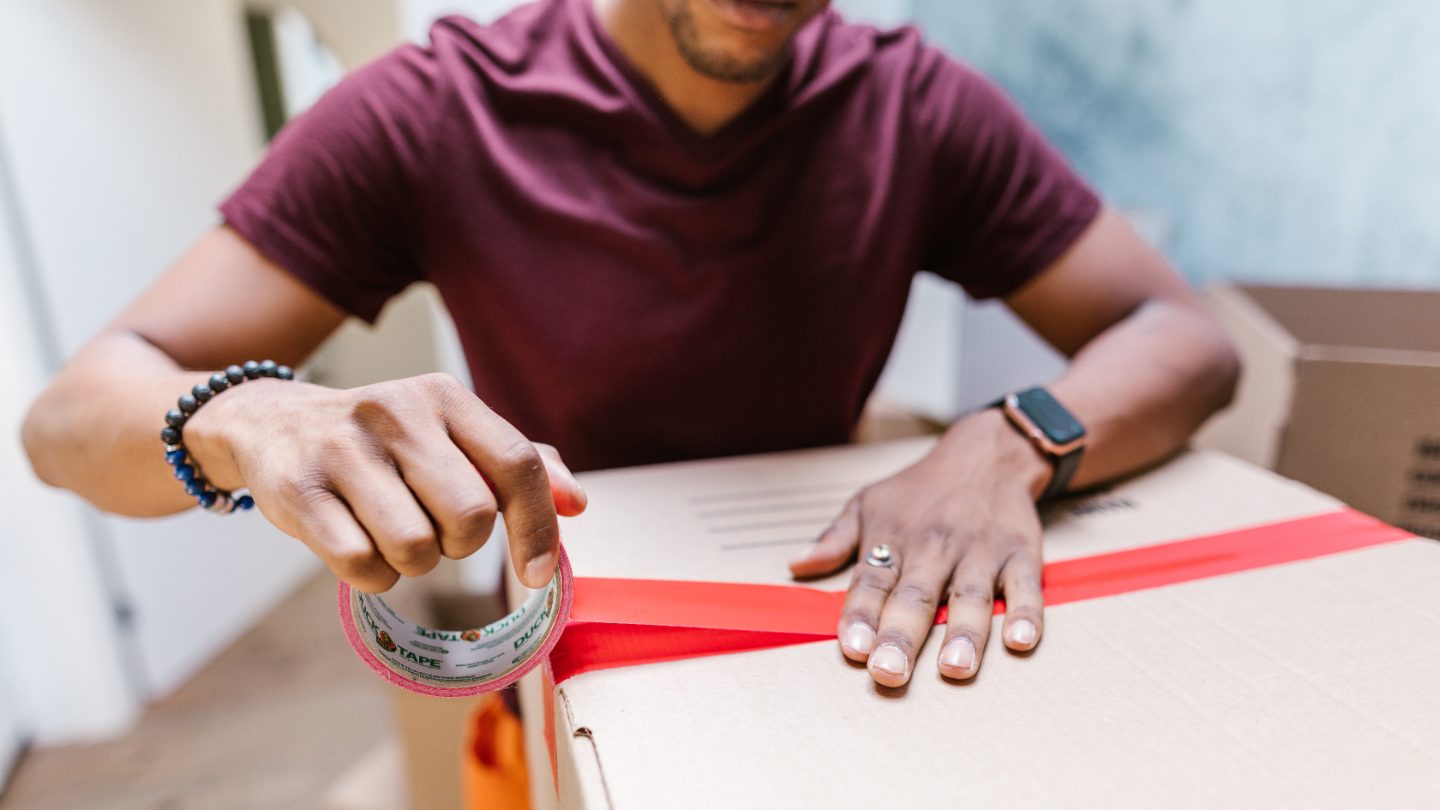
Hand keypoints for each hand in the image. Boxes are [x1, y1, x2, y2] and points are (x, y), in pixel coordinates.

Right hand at [184, 372, 585, 591]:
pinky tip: (354, 543)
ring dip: (410, 562)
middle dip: (460, 544)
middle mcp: (396, 412)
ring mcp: (343, 449)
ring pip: (416, 549)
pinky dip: (370, 576)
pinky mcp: (298, 490)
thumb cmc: (381, 443)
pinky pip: (362, 566)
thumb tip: (577, 503)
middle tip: (433, 530)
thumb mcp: (447, 434)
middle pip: (471, 517)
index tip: (538, 574)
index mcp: (444, 396)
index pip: (517, 463)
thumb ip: (515, 464)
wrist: (269, 423)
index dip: (538, 527)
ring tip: (387, 532)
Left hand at [789, 410, 1051, 686]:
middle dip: (902, 636)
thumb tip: (796, 566)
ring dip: (964, 633)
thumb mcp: (868, 502)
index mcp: (893, 540)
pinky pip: (1025, 586)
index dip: (860, 615)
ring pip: (970, 596)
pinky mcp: (1021, 553)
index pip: (871, 582)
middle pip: (916, 597)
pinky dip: (1026, 612)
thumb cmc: (919, 490)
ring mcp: (980, 551)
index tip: (852, 648)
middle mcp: (935, 547)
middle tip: (890, 673)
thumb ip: (834, 540)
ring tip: (954, 668)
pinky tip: (1022, 640)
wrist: (986, 454)